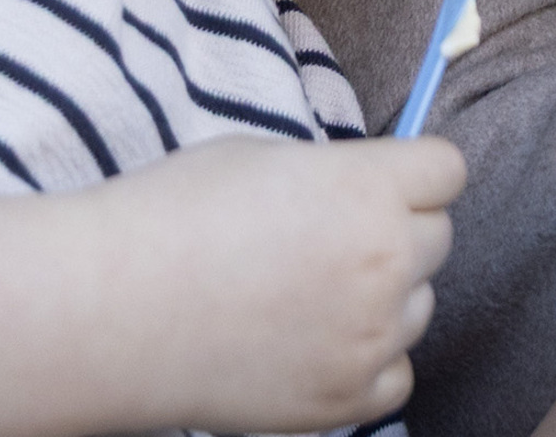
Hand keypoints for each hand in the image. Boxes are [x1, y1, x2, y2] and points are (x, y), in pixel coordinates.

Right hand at [90, 133, 464, 432]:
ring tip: (302, 296)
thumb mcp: (263, 158)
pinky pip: (396, 374)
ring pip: (419, 307)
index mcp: (369, 187)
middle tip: (325, 242)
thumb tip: (369, 189)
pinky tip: (309, 344)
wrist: (107, 310)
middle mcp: (385, 260)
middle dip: (394, 233)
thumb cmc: (170, 218)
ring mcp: (370, 335)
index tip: (380, 183)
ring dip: (381, 300)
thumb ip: (337, 175)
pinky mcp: (346, 398)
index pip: (448, 169)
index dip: (413, 174)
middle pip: (436, 237)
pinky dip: (365, 363)